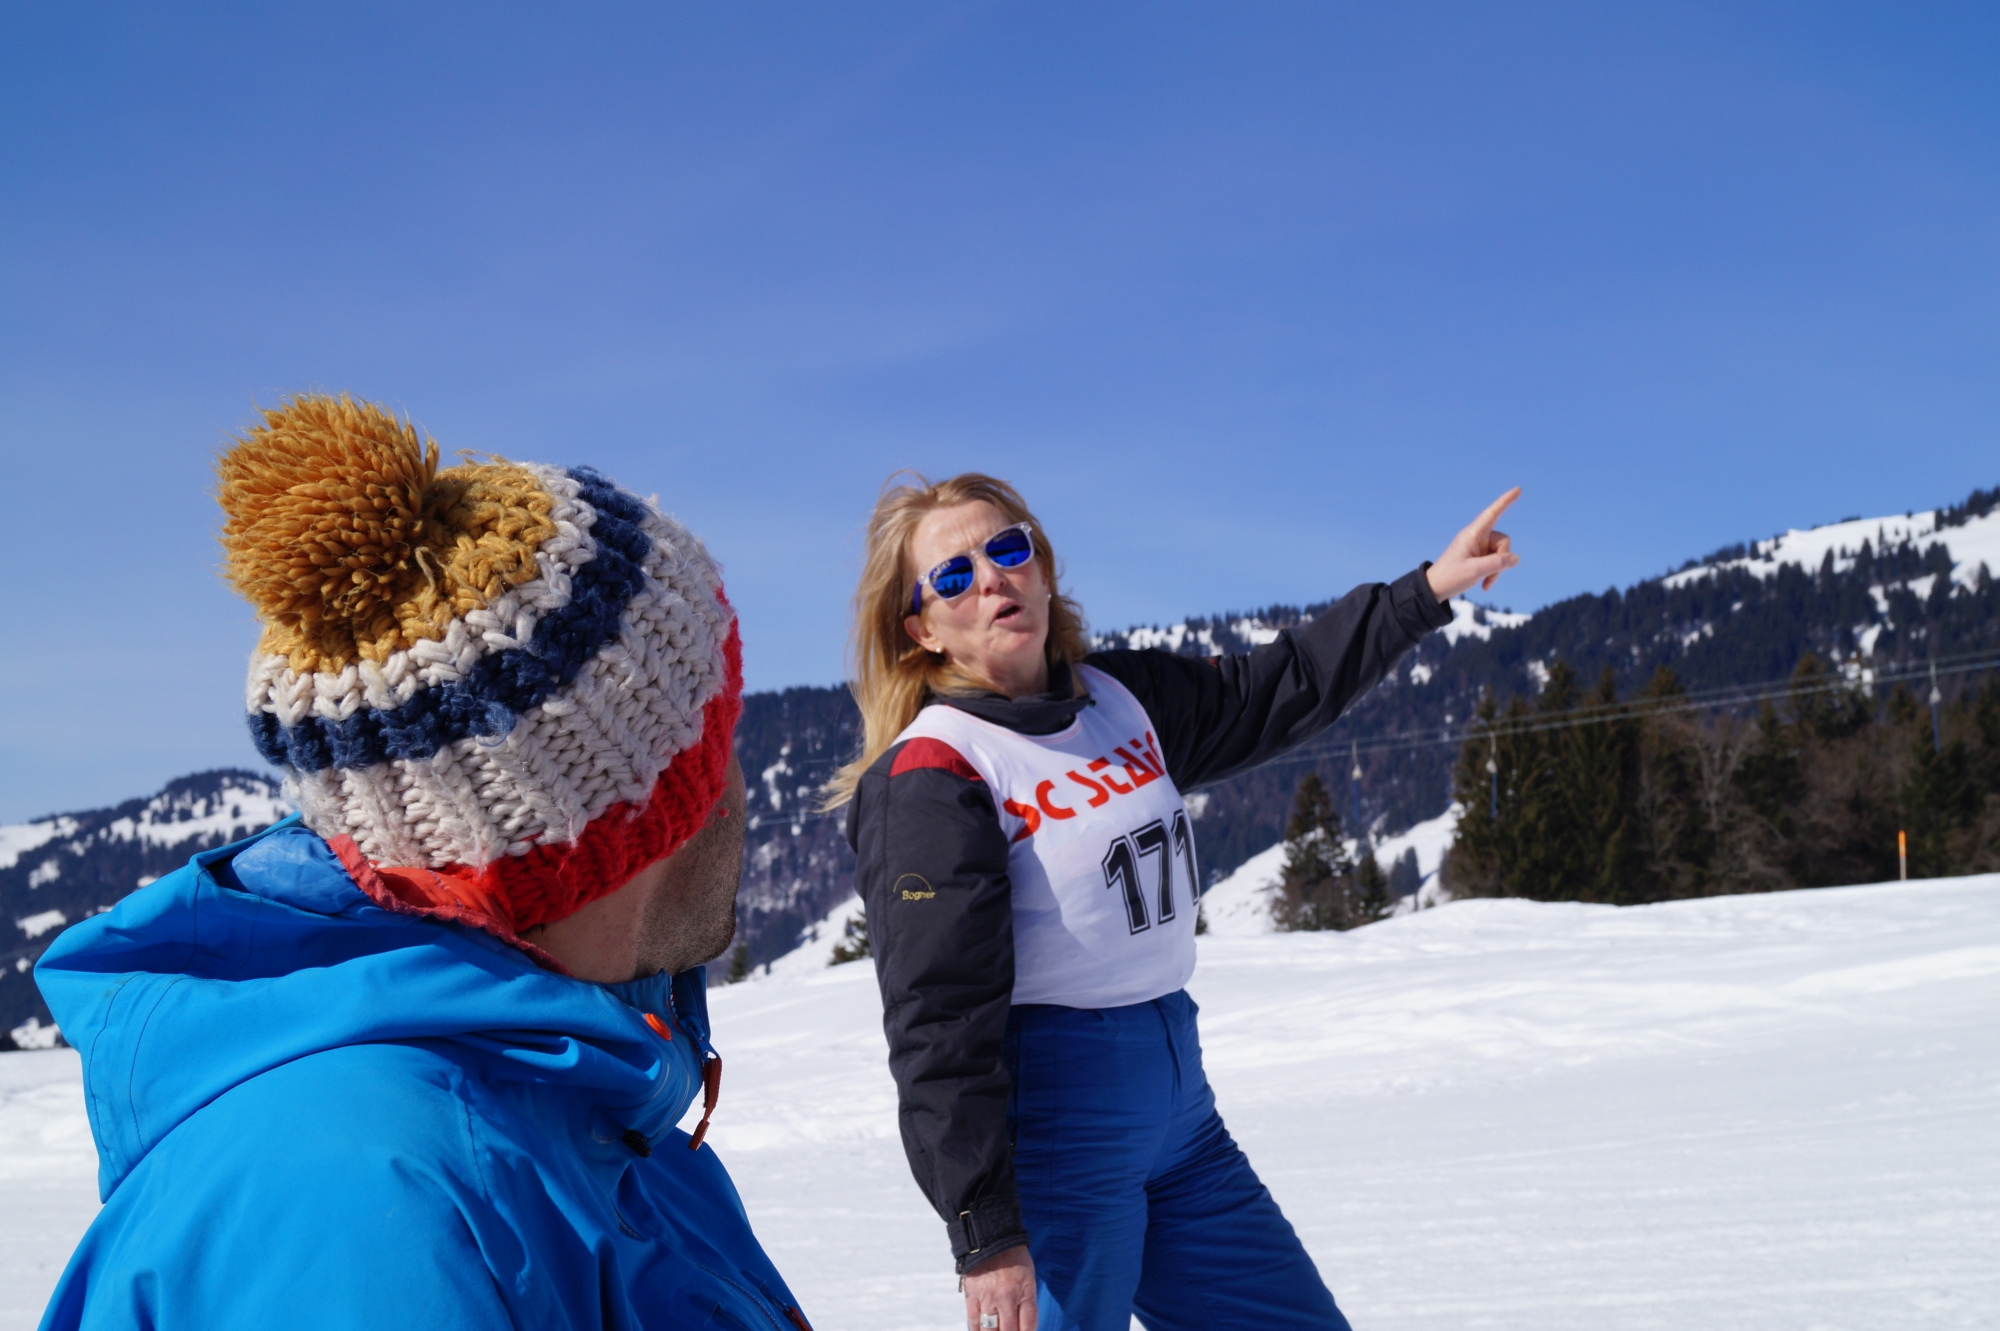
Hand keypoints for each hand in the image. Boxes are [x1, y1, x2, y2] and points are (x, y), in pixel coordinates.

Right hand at [963, 1245, 1036, 1330]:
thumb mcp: (1028, 1277)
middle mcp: (1007, 1298)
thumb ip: (1026, 1300)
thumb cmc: (1014, 1257)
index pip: (1029, 1325)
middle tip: (1008, 1330)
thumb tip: (1024, 1323)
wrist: (991, 1238)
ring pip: (990, 1330)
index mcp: (1025, 1291)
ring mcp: (988, 1298)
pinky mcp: (972, 1296)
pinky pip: (974, 1321)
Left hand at [1426, 487, 1520, 601]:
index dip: (1505, 501)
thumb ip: (1497, 563)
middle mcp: (1477, 537)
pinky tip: (1484, 584)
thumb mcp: (1475, 571)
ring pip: (1501, 553)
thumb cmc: (1450, 577)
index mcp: (1472, 534)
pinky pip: (1496, 561)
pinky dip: (1493, 573)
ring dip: (1497, 570)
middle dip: (1502, 559)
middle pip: (1503, 541)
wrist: (1436, 589)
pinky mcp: (1479, 556)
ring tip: (1485, 583)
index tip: (1517, 490)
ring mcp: (1479, 547)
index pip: (1492, 514)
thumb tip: (1515, 558)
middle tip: (1488, 576)